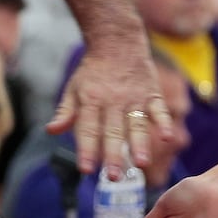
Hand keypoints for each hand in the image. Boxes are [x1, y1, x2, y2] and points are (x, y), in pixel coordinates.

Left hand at [48, 41, 172, 175]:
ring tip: (140, 163)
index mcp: (91, 100)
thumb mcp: (73, 87)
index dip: (86, 150)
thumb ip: (65, 112)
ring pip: (136, 123)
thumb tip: (51, 130)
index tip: (86, 170)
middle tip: (113, 177)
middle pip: (112, 131)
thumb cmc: (93, 70)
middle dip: (113, 155)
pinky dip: (163, 122)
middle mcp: (112, 100)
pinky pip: (158, 109)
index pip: (88, 129)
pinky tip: (166, 137)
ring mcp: (134, 97)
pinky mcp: (151, 92)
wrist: (117, 41)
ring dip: (139, 144)